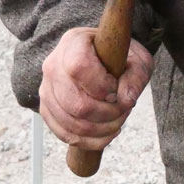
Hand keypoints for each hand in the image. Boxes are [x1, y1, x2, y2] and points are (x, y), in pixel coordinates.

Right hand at [39, 27, 152, 149]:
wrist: (103, 60)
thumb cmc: (120, 58)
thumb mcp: (137, 59)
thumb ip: (136, 76)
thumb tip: (126, 99)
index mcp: (73, 42)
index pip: (79, 67)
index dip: (101, 85)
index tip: (116, 89)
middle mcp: (53, 65)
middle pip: (75, 102)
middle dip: (107, 113)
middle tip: (124, 108)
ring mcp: (47, 89)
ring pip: (71, 122)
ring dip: (101, 129)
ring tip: (118, 120)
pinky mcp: (47, 109)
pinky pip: (64, 134)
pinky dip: (90, 141)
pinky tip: (107, 133)